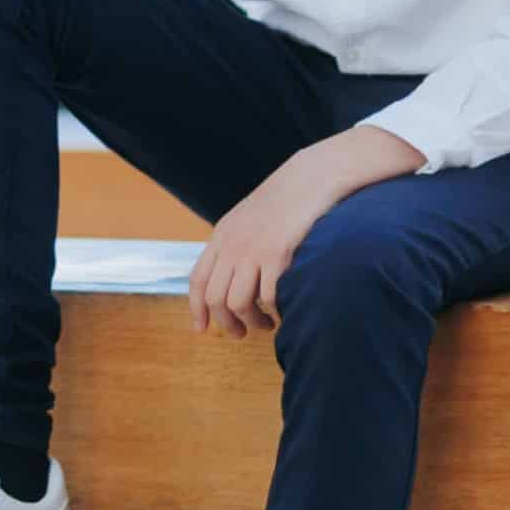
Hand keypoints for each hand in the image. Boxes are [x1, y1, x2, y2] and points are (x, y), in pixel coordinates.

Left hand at [189, 156, 335, 339]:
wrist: (313, 176)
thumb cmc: (287, 199)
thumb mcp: (249, 217)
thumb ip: (236, 242)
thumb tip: (231, 276)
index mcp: (222, 235)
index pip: (198, 280)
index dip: (196, 308)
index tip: (202, 328)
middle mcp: (233, 244)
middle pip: (215, 298)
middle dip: (227, 324)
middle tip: (241, 334)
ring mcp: (254, 249)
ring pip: (238, 303)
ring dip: (252, 322)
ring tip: (266, 323)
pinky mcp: (278, 254)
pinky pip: (268, 297)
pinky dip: (274, 311)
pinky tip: (284, 310)